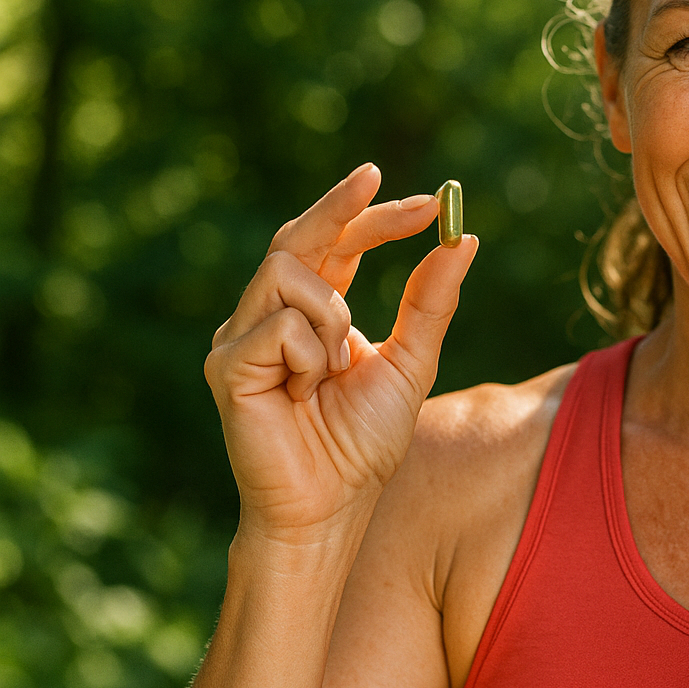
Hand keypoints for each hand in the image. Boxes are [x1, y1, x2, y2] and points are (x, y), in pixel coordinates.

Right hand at [204, 163, 477, 540]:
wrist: (333, 507)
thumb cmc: (363, 444)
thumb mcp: (410, 363)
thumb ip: (429, 302)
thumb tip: (464, 239)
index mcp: (310, 312)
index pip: (338, 246)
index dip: (375, 217)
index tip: (431, 202)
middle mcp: (268, 315)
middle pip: (298, 236)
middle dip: (340, 207)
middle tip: (377, 180)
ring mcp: (240, 336)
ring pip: (290, 274)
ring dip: (333, 316)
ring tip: (333, 373)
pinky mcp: (224, 363)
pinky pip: (280, 325)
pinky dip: (311, 356)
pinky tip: (304, 395)